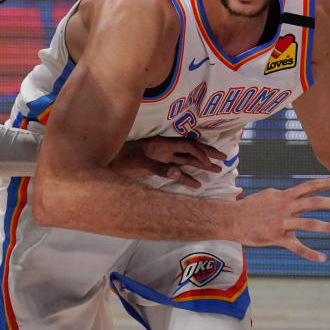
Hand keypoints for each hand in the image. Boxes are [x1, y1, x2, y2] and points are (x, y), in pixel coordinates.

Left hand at [108, 137, 225, 187]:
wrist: (104, 160)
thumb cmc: (120, 159)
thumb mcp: (139, 163)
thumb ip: (159, 167)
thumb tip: (177, 172)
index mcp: (161, 144)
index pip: (187, 145)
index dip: (201, 152)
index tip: (212, 160)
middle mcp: (163, 149)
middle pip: (190, 149)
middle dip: (208, 153)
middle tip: (225, 158)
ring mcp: (160, 156)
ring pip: (186, 159)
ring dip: (201, 164)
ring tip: (217, 169)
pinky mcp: (155, 164)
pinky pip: (175, 169)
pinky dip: (186, 176)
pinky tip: (196, 184)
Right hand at [232, 178, 329, 261]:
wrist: (232, 219)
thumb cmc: (251, 207)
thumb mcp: (269, 195)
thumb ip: (285, 195)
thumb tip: (298, 193)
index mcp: (284, 196)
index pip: (308, 186)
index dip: (325, 183)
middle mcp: (285, 207)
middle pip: (313, 202)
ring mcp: (282, 222)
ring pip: (309, 224)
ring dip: (328, 226)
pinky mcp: (277, 237)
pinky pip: (296, 247)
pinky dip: (310, 253)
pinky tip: (323, 258)